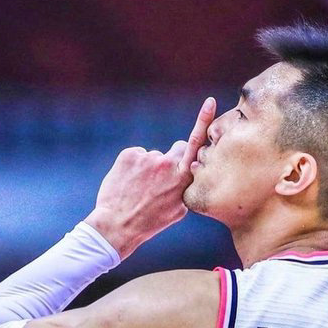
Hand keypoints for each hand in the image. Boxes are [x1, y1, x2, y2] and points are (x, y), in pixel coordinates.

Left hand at [86, 97, 215, 258]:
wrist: (117, 225)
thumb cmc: (150, 221)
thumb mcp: (178, 210)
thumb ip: (185, 187)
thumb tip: (188, 171)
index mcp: (182, 179)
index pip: (196, 144)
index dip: (203, 121)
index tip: (209, 102)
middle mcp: (167, 164)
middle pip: (178, 148)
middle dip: (173, 159)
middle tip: (159, 180)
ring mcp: (148, 158)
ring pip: (154, 157)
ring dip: (149, 168)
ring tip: (139, 189)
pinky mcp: (130, 154)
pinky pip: (137, 156)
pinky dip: (133, 167)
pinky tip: (128, 183)